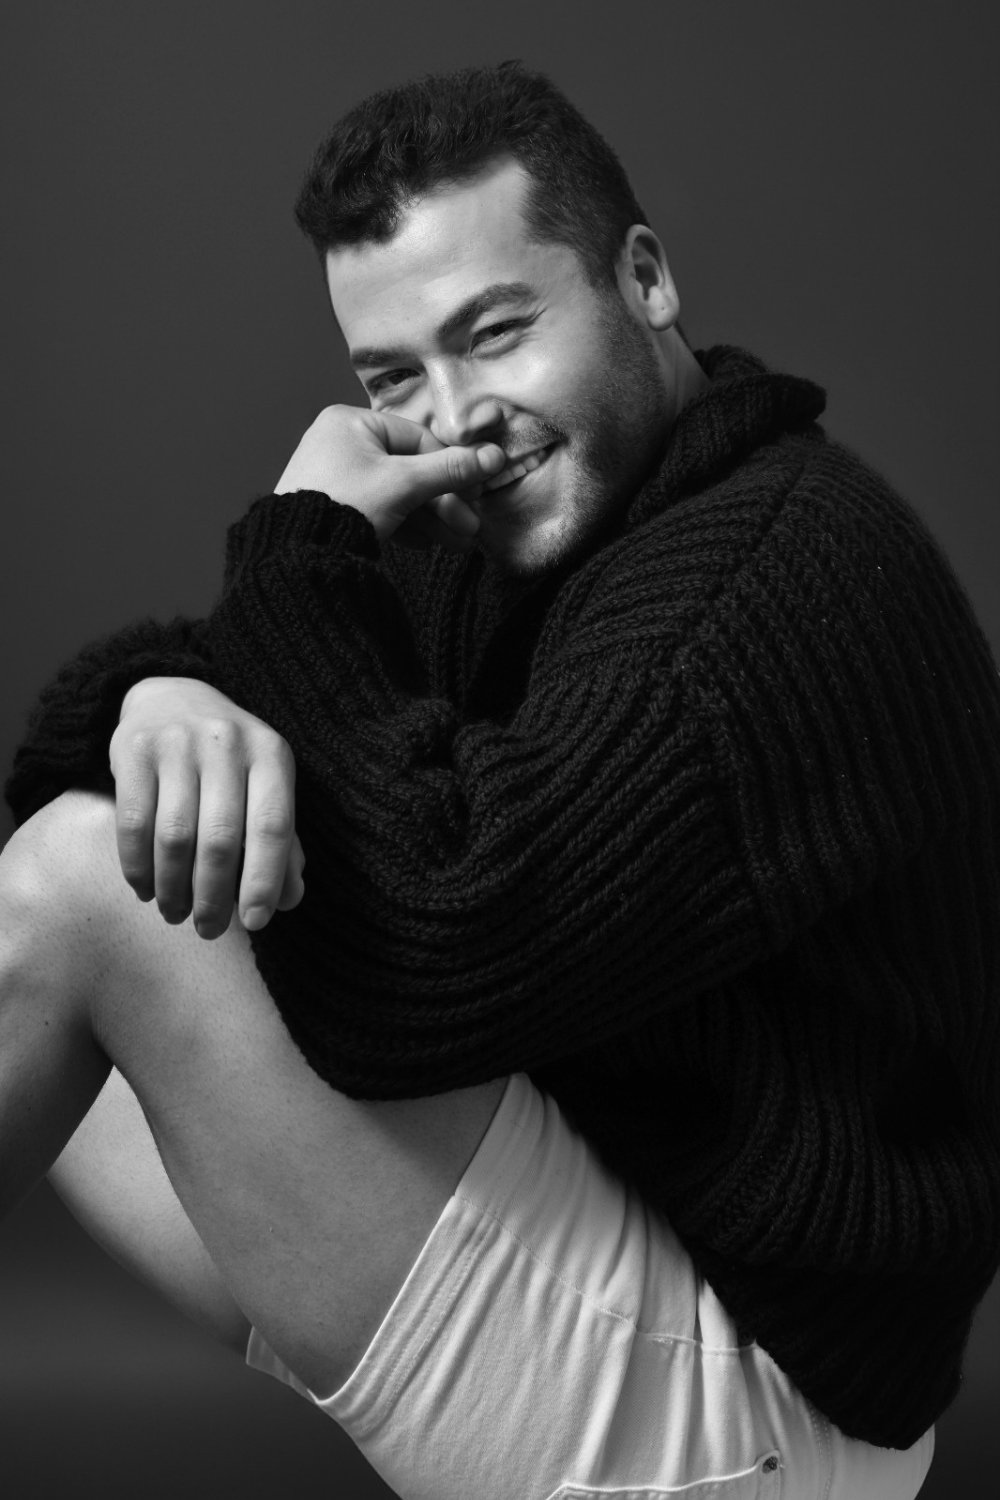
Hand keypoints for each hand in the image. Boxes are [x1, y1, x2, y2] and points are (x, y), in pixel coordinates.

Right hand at [109, 677, 303, 938]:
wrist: (171, 698)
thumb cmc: (229, 761)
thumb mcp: (264, 785)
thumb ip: (282, 841)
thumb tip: (289, 900)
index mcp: (271, 753)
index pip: (272, 825)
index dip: (264, 880)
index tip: (256, 922)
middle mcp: (227, 742)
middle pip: (220, 838)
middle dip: (214, 896)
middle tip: (209, 930)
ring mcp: (177, 743)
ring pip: (175, 836)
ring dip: (174, 888)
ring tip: (176, 914)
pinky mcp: (132, 750)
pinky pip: (134, 823)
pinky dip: (139, 867)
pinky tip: (146, 889)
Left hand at [273, 405, 505, 550]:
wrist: (294, 556)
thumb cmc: (346, 505)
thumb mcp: (404, 484)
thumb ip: (450, 470)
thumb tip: (495, 456)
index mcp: (351, 421)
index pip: (418, 439)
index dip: (451, 469)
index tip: (474, 496)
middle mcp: (341, 442)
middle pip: (409, 469)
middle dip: (443, 502)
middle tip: (469, 529)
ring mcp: (336, 475)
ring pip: (396, 493)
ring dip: (430, 519)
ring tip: (455, 545)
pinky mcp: (334, 505)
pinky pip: (378, 509)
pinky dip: (404, 525)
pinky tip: (425, 546)